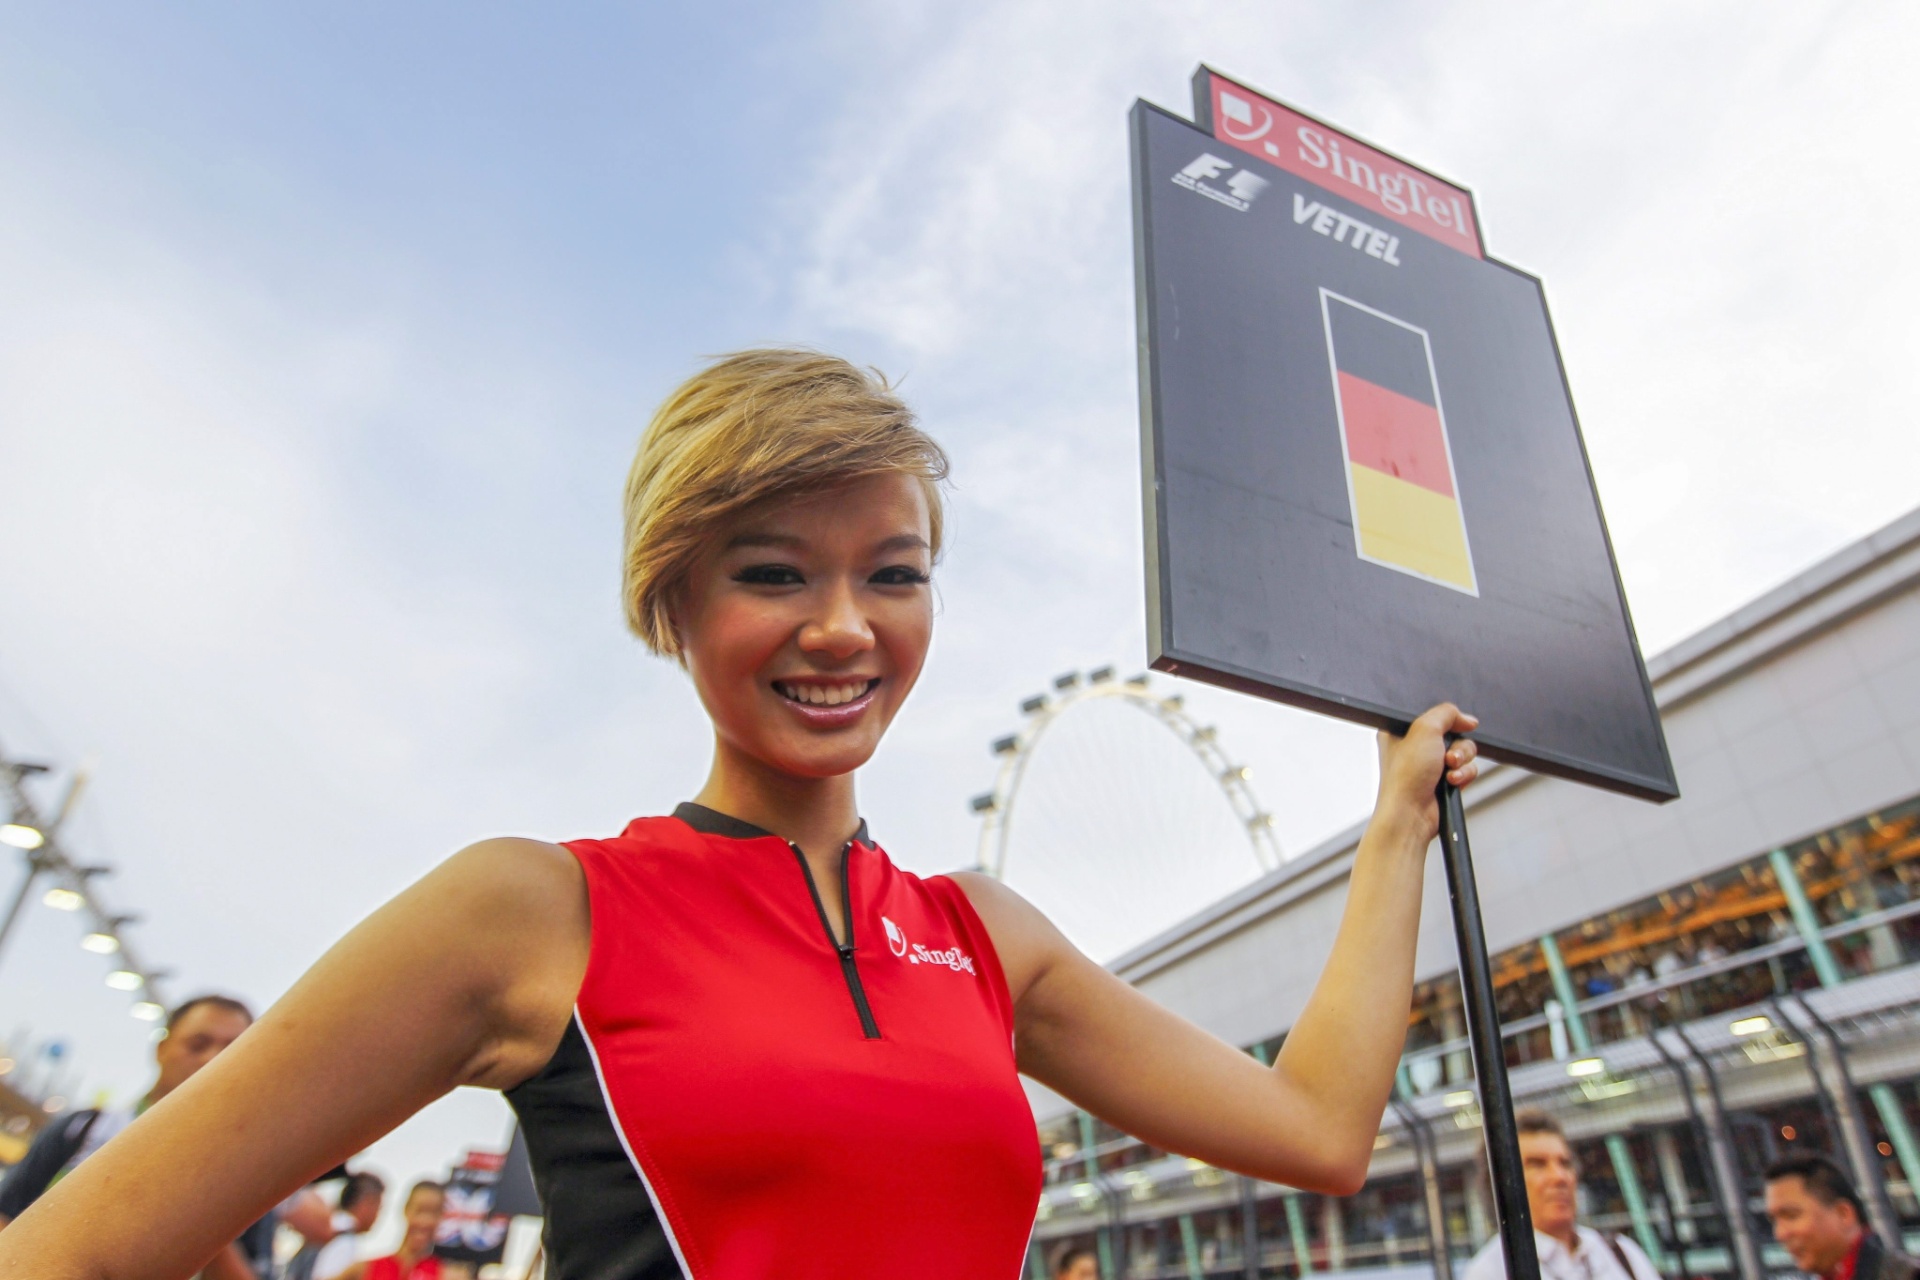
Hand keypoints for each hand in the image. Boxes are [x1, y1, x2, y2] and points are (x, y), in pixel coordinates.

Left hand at [1375, 704, 1479, 844]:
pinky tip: (1452, 782)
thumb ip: (1446, 713)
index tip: (1455, 726)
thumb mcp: (1424, 729)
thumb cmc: (1405, 777)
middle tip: (1447, 757)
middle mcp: (1415, 748)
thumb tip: (1466, 718)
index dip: (1447, 720)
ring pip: (1463, 752)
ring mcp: (1430, 766)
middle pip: (1453, 734)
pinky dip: (1463, 775)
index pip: (1433, 715)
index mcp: (1401, 732)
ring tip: (1449, 772)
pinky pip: (1465, 770)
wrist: (1410, 814)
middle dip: (1458, 746)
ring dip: (1461, 761)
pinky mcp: (1442, 782)